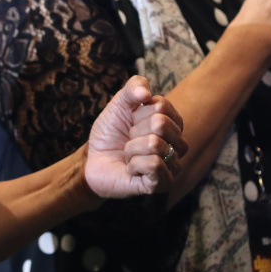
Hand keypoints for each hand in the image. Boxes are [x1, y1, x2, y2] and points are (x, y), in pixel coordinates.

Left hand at [84, 75, 185, 198]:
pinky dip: (134, 164)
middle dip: (134, 130)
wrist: (92, 160)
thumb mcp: (119, 104)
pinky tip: (131, 169)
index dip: (138, 112)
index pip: (161, 106)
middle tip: (129, 140)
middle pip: (161, 124)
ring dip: (131, 149)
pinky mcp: (163, 184)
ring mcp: (172, 165)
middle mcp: (178, 144)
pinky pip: (154, 165)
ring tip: (129, 155)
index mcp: (172, 122)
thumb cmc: (110, 132)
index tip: (131, 121)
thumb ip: (134, 88)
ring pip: (155, 144)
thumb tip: (146, 93)